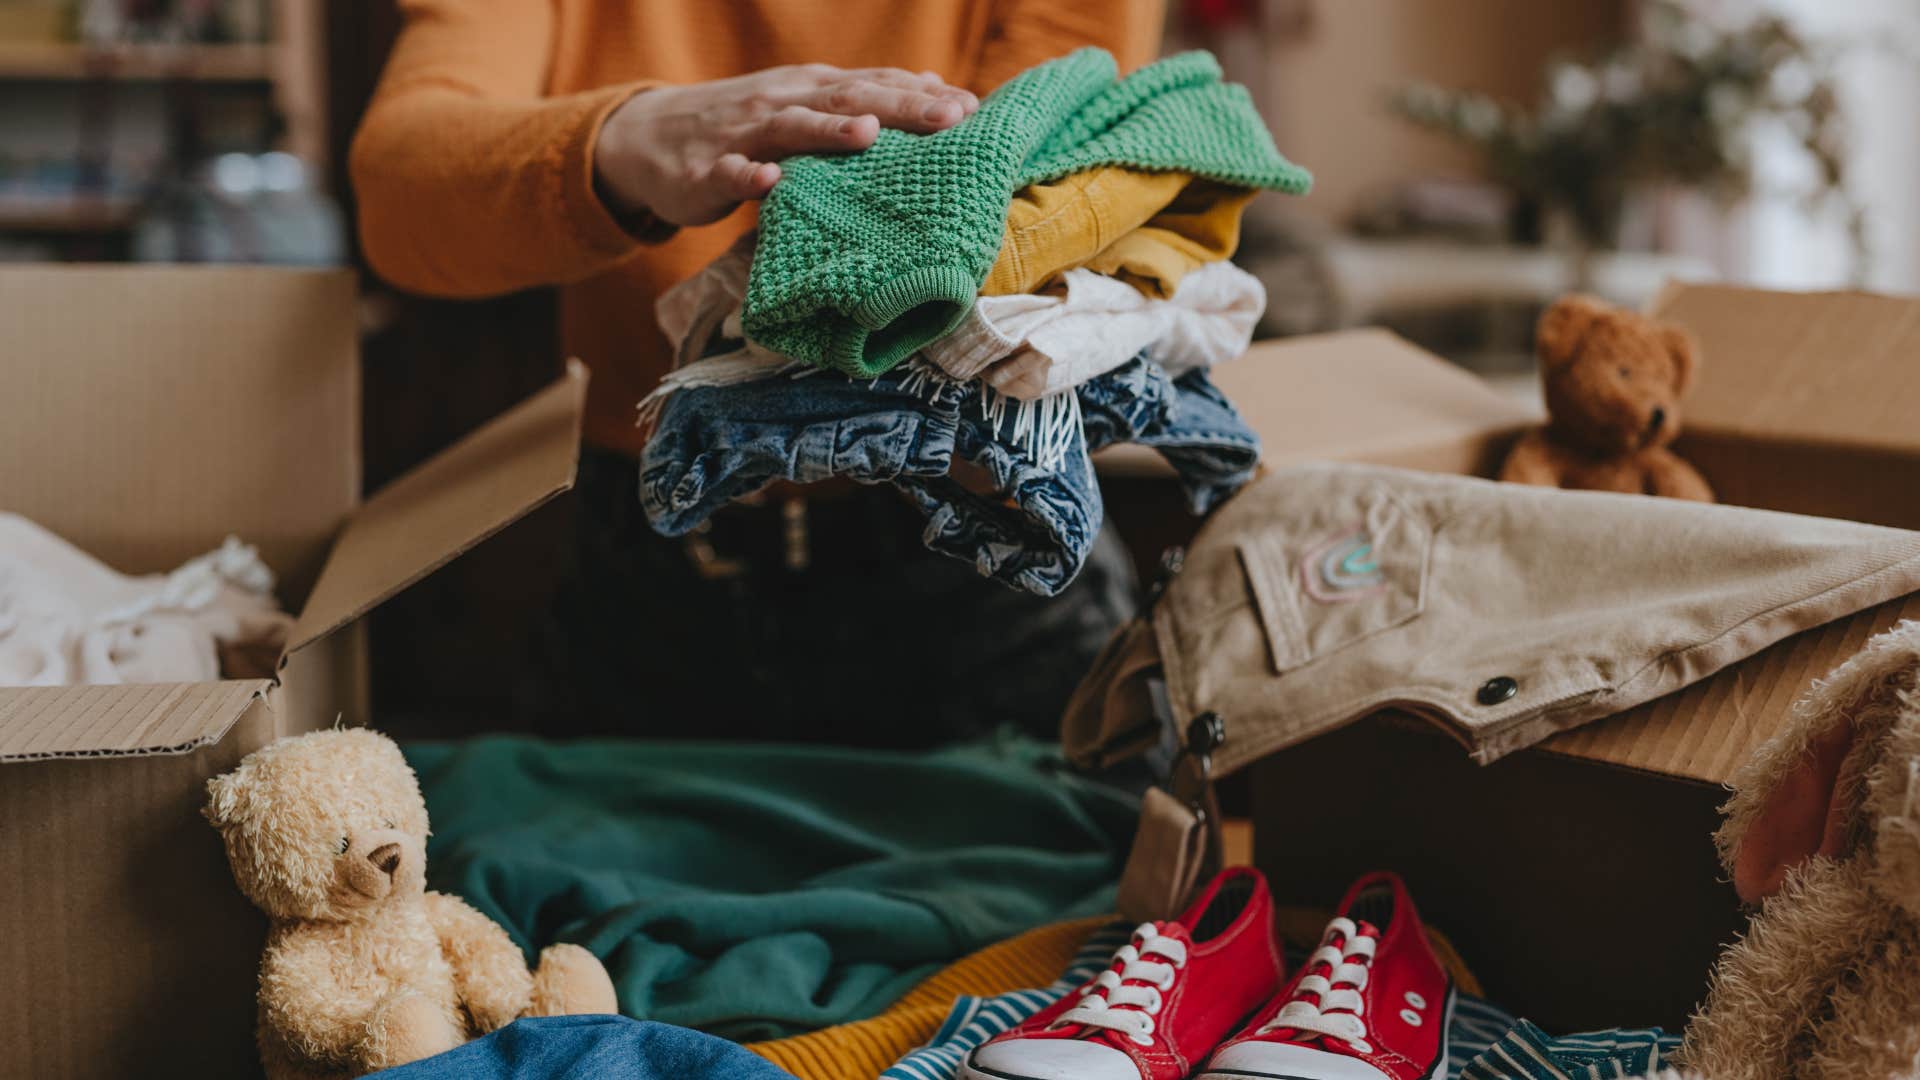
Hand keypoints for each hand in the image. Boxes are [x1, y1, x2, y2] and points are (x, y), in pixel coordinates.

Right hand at [594, 65, 978, 227]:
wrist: (647, 138)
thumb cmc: (740, 126)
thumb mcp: (801, 104)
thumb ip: (859, 99)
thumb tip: (929, 84)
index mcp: (808, 90)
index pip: (872, 85)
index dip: (920, 94)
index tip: (971, 107)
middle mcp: (781, 102)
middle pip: (845, 100)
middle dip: (898, 107)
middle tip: (949, 116)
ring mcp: (741, 136)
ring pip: (790, 129)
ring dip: (828, 130)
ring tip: (868, 134)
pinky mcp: (703, 172)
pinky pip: (728, 173)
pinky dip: (749, 176)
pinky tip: (770, 180)